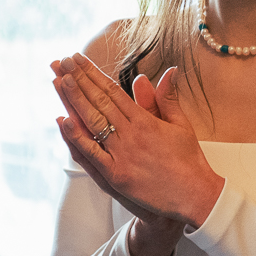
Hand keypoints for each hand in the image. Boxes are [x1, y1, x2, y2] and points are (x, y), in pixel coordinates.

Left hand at [51, 53, 224, 244]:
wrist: (195, 196)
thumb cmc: (189, 161)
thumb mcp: (180, 124)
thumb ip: (167, 98)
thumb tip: (168, 71)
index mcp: (145, 121)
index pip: (113, 91)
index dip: (93, 74)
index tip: (78, 60)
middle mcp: (132, 134)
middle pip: (99, 102)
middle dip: (79, 80)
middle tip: (62, 62)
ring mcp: (123, 155)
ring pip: (93, 122)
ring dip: (75, 101)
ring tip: (60, 80)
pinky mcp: (117, 176)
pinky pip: (92, 154)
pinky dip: (77, 138)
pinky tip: (64, 121)